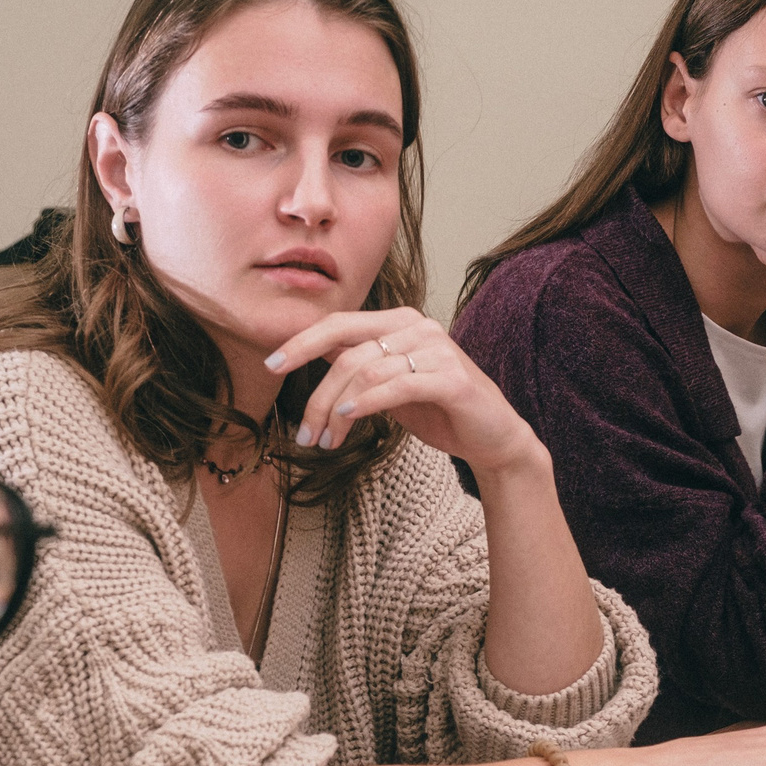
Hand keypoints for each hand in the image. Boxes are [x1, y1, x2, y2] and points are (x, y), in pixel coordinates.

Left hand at [266, 309, 544, 477]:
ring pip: (366, 373)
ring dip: (337, 411)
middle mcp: (417, 327)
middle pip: (347, 353)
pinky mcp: (452, 379)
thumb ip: (357, 366)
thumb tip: (311, 352)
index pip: (339, 324)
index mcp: (399, 323)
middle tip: (303, 434)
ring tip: (326, 442)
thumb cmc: (439, 412)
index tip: (272, 364)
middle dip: (317, 396)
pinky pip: (397, 385)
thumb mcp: (389, 386)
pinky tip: (349, 420)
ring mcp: (437, 350)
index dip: (301, 342)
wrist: (494, 438)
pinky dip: (368, 402)